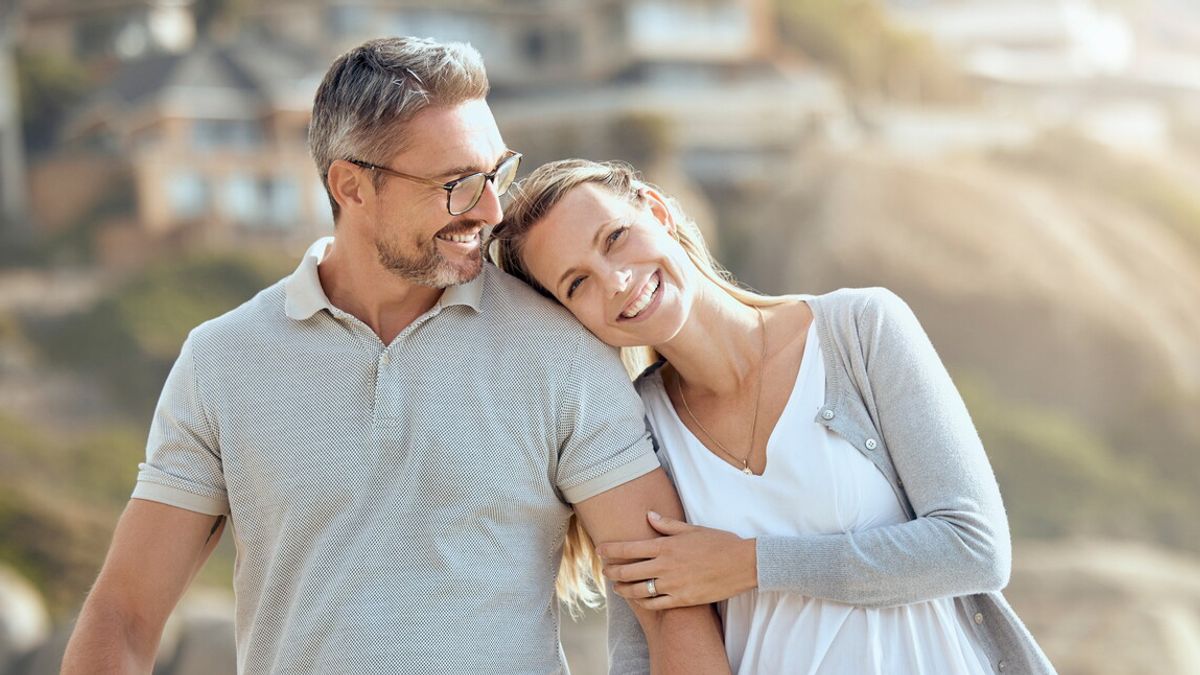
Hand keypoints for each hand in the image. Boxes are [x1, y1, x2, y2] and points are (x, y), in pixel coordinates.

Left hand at [597, 511, 756, 609]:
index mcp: (666, 546)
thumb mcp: (692, 529)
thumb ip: (667, 525)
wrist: (743, 564)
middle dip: (611, 571)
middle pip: (628, 570)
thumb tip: (648, 515)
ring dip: (623, 589)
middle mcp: (665, 566)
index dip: (610, 550)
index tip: (600, 550)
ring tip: (617, 587)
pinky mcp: (682, 600)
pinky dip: (643, 602)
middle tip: (604, 571)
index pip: (629, 548)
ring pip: (638, 590)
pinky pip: (655, 604)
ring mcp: (673, 585)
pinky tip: (638, 599)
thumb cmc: (719, 543)